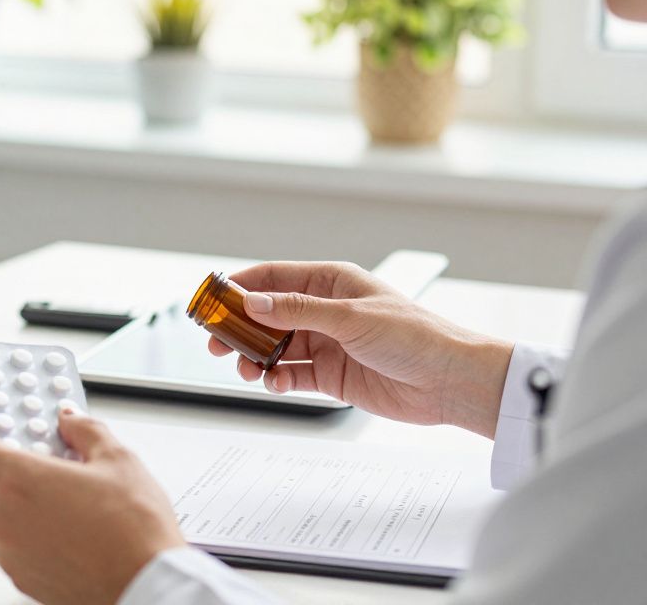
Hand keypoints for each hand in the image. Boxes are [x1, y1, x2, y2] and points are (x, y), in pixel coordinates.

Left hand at [0, 410, 184, 604]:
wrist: (146, 585)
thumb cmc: (134, 531)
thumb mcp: (117, 461)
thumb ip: (85, 431)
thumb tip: (69, 420)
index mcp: (19, 481)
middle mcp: (4, 518)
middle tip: (8, 451)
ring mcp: (8, 553)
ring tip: (26, 487)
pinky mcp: (19, 577)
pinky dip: (4, 528)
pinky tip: (39, 520)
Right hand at [209, 262, 513, 436]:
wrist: (450, 382)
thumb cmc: (416, 337)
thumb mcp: (350, 317)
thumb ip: (297, 311)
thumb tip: (254, 304)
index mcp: (332, 282)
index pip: (274, 277)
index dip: (240, 286)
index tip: (211, 299)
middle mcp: (325, 310)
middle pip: (267, 315)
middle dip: (239, 328)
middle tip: (215, 342)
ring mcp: (327, 343)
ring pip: (275, 347)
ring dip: (255, 358)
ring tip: (245, 369)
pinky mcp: (331, 375)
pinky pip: (291, 375)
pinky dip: (276, 380)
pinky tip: (273, 383)